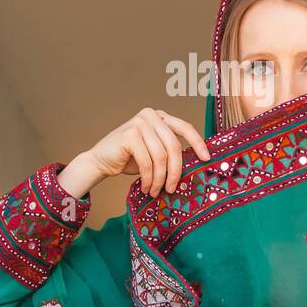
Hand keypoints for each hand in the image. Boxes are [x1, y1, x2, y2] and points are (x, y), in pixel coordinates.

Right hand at [62, 107, 211, 198]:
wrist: (101, 161)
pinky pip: (147, 162)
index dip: (198, 143)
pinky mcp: (129, 135)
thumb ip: (171, 151)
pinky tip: (147, 188)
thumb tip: (197, 164)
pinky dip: (149, 178)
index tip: (206, 159)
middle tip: (173, 188)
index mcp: (160, 117)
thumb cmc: (130, 159)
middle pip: (173, 146)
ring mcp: (139, 123)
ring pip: (160, 156)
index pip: (185, 127)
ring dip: (160, 178)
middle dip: (176, 171)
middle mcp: (150, 116)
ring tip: (156, 191)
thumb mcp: (155, 152)